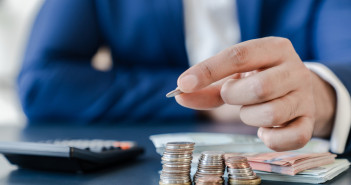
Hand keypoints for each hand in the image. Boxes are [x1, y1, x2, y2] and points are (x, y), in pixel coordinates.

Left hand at [175, 37, 335, 150]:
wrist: (297, 90)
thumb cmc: (259, 79)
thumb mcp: (235, 76)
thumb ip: (207, 86)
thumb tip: (180, 95)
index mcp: (274, 48)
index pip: (238, 56)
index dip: (208, 71)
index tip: (184, 84)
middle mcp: (294, 69)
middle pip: (259, 88)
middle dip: (234, 96)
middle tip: (232, 95)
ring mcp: (305, 96)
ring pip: (272, 113)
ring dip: (250, 117)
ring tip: (250, 111)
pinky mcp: (309, 121)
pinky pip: (293, 137)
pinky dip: (271, 139)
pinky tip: (265, 130)